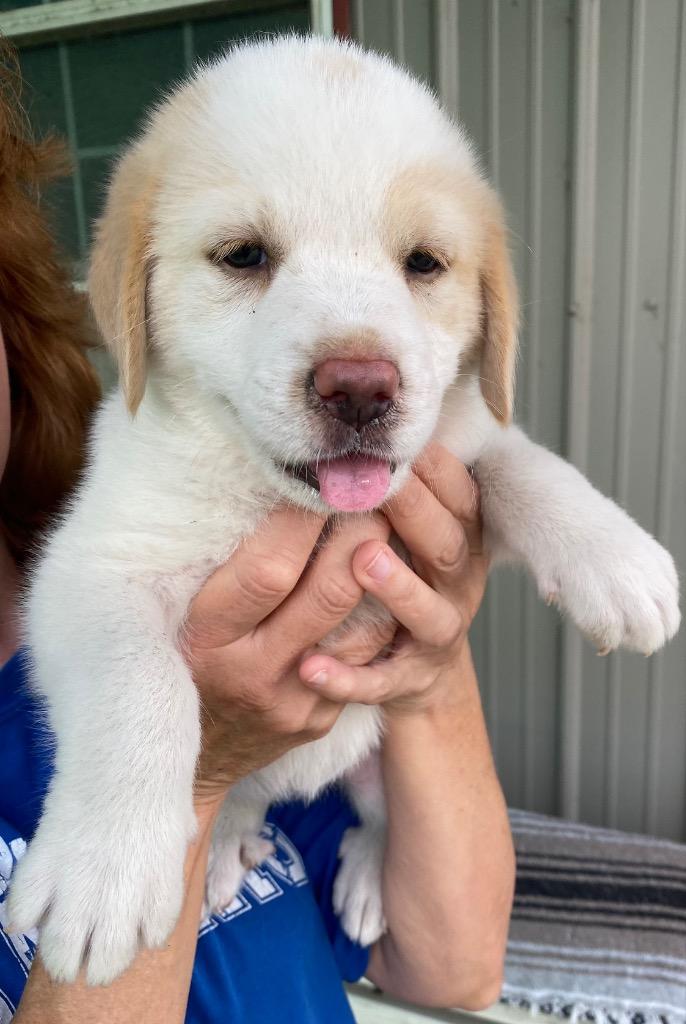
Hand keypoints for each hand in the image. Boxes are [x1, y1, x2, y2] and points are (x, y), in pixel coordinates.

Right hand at [185, 508, 393, 805]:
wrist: (188, 757)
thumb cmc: (177, 659)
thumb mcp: (177, 613)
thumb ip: (221, 564)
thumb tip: (270, 488)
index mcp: (207, 639)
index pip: (270, 571)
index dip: (302, 520)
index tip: (318, 482)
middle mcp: (254, 674)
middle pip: (330, 593)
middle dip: (359, 534)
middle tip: (372, 492)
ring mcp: (295, 703)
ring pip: (363, 625)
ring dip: (382, 569)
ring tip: (387, 525)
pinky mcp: (322, 720)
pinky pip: (366, 657)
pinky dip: (378, 611)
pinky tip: (384, 577)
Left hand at [299, 444, 486, 712]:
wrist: (417, 670)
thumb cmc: (404, 576)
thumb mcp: (413, 532)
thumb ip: (400, 490)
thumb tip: (358, 422)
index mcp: (460, 540)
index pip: (462, 498)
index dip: (436, 470)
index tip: (400, 443)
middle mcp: (457, 584)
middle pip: (447, 546)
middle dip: (415, 513)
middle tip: (376, 485)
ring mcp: (438, 634)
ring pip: (430, 614)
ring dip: (400, 587)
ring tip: (363, 561)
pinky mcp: (409, 679)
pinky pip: (380, 681)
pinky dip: (348, 677)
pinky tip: (310, 666)